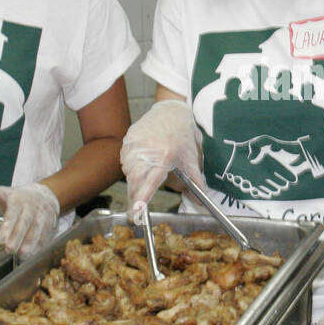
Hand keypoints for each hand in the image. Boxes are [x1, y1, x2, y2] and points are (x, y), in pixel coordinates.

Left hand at [0, 182, 60, 258]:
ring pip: (37, 230)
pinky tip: (33, 255)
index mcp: (18, 199)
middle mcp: (32, 207)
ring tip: (22, 256)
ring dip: (30, 244)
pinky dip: (40, 246)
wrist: (45, 195)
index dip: (8, 227)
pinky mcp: (51, 224)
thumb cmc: (19, 199)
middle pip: (25, 223)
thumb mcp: (6, 193)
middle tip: (9, 250)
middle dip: (18, 237)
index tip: (1, 240)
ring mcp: (43, 215)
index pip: (13, 213)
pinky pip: (46, 235)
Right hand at [120, 100, 200, 222]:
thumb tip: (200, 201)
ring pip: (128, 172)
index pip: (150, 183)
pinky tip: (141, 161)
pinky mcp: (128, 138)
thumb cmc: (182, 137)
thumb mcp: (191, 160)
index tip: (136, 212)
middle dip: (135, 194)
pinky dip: (130, 165)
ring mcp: (135, 144)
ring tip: (146, 172)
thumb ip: (196, 182)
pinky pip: (124, 159)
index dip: (141, 199)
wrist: (172, 112)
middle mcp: (148, 151)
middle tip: (136, 206)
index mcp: (165, 157)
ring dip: (133, 179)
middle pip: (134, 181)